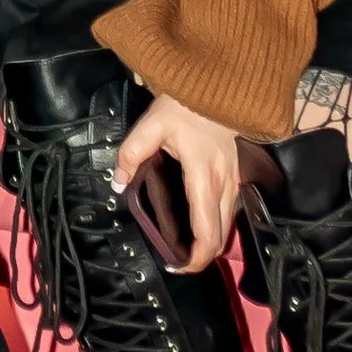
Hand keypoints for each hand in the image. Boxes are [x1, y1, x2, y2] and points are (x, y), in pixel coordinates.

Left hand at [113, 91, 244, 273]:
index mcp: (204, 182)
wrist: (219, 85)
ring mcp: (233, 181)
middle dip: (201, 257)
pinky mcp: (234, 174)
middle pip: (221, 238)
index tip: (176, 267)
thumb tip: (117, 182)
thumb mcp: (152, 126)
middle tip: (176, 261)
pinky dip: (216, 225)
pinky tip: (198, 222)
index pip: (207, 235)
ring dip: (210, 242)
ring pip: (228, 226)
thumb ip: (131, 154)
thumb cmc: (186, 106)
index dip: (194, 260)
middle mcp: (224, 187)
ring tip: (184, 245)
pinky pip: (229, 211)